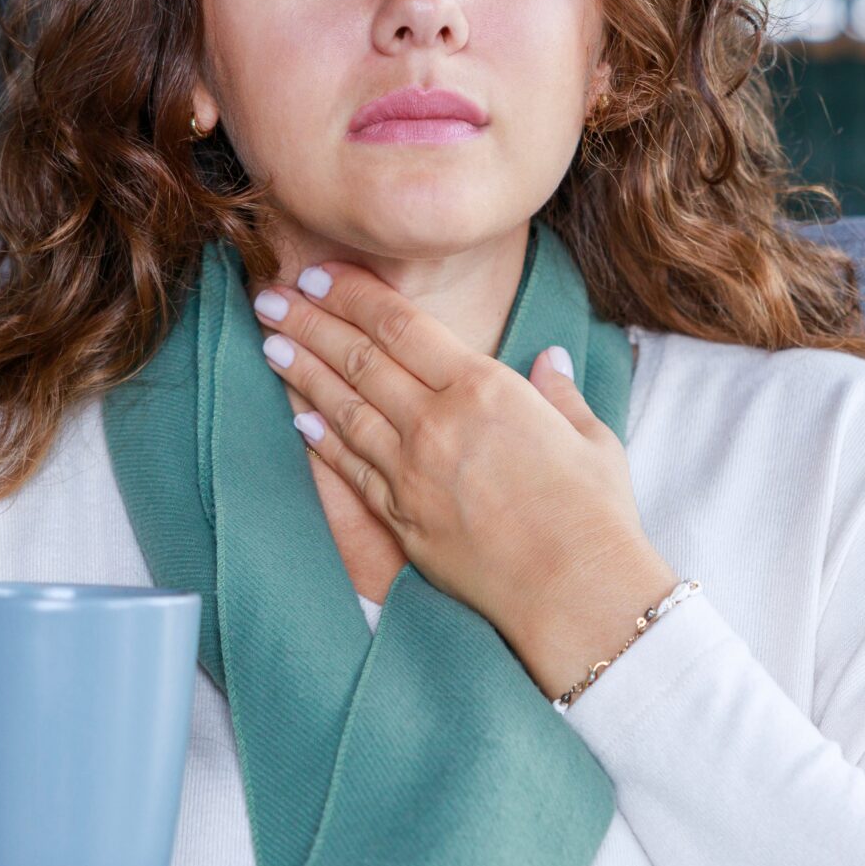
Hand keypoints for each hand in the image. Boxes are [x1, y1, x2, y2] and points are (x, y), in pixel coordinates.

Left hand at [250, 260, 678, 696]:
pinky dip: (321, 440)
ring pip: (342, 410)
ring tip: (270, 345)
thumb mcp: (589, 437)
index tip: (320, 274)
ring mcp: (411, 473)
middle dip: (309, 323)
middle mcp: (437, 423)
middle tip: (271, 298)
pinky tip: (299, 417)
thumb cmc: (594, 513)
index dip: (353, 295)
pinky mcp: (401, 518)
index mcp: (484, 388)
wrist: (575, 591)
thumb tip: (549, 361)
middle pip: (358, 360)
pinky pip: (349, 469)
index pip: (400, 325)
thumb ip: (558, 393)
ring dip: (302, 373)